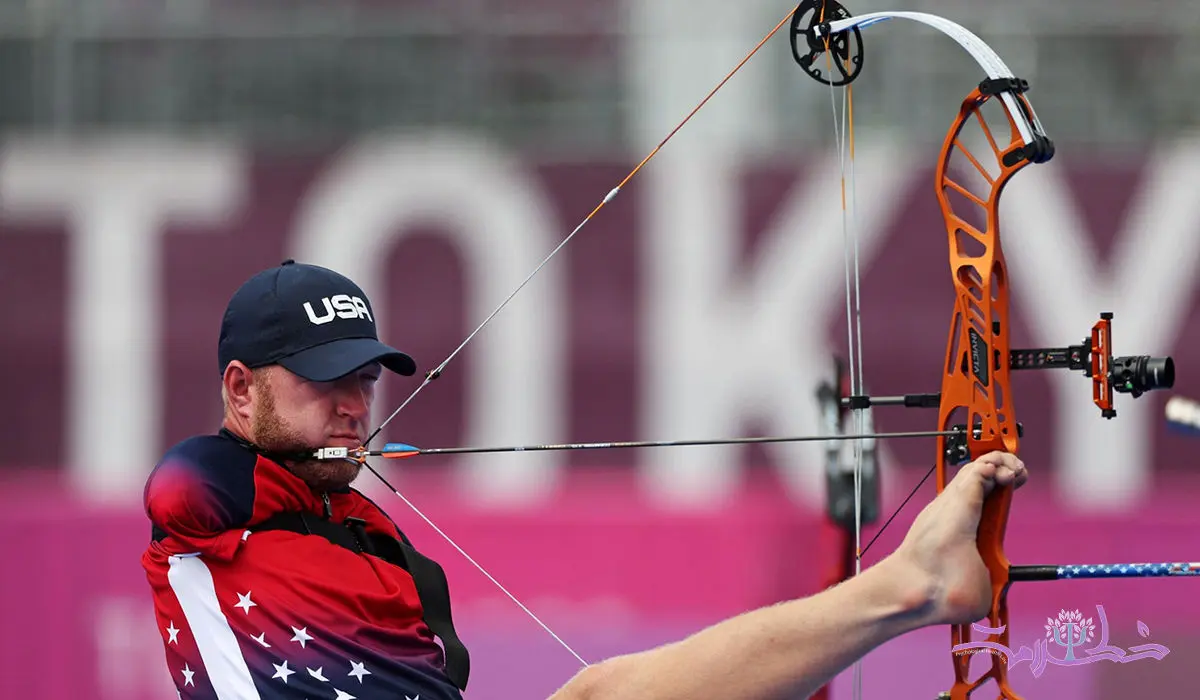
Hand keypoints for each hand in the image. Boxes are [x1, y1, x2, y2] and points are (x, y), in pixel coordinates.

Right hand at [891, 451, 1027, 625]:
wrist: (924, 590)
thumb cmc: (943, 592)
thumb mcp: (984, 586)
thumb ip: (995, 579)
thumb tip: (1006, 585)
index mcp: (962, 530)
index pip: (982, 497)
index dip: (1001, 486)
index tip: (1019, 484)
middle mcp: (956, 512)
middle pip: (979, 476)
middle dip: (1004, 467)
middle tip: (1021, 473)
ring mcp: (954, 504)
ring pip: (978, 467)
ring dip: (1001, 462)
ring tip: (1018, 469)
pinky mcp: (960, 498)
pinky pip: (978, 470)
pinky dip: (994, 465)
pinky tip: (1006, 472)